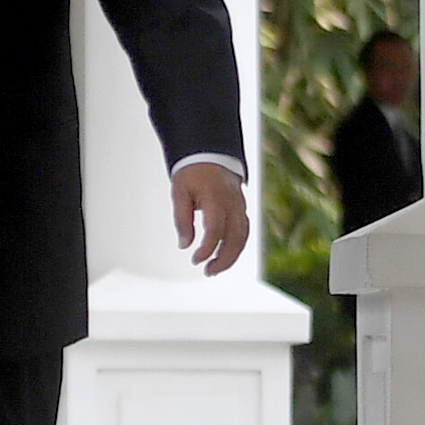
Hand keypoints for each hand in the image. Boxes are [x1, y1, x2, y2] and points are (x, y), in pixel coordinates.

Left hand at [174, 162, 250, 276]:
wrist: (210, 152)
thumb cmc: (192, 172)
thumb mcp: (179, 192)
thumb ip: (182, 219)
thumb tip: (184, 244)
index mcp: (215, 199)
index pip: (215, 230)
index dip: (207, 249)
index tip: (195, 259)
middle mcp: (232, 204)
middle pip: (234, 238)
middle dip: (223, 259)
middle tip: (208, 271)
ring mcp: (240, 206)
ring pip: (243, 237)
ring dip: (231, 257)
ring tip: (215, 269)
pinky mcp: (242, 208)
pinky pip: (244, 231)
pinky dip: (237, 246)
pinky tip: (225, 256)